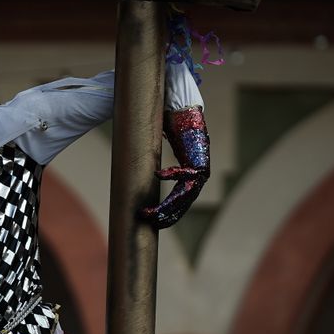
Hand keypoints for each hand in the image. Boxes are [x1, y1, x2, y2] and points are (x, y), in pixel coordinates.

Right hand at [140, 107, 209, 229]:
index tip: (152, 222)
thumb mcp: (162, 156)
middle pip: (181, 204)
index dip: (166, 213)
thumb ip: (154, 166)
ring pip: (184, 195)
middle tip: (147, 220)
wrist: (185, 112)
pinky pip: (187, 173)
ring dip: (167, 204)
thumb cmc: (171, 132)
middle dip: (164, 215)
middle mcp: (197, 179)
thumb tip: (132, 171)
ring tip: (150, 211)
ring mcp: (201, 172)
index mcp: (188, 180)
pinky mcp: (201, 160)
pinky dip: (172, 174)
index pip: (178, 203)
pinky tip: (158, 175)